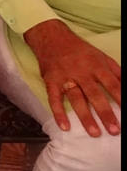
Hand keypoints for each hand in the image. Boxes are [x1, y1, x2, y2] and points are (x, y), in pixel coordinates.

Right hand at [24, 19, 120, 136]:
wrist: (50, 37)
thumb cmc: (80, 50)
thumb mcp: (101, 56)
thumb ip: (116, 72)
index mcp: (96, 65)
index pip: (112, 84)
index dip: (121, 98)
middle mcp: (80, 71)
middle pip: (94, 94)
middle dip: (105, 113)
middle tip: (114, 130)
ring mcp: (64, 76)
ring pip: (76, 98)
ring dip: (85, 116)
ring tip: (95, 133)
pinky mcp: (50, 81)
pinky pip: (54, 98)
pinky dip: (58, 113)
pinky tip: (64, 127)